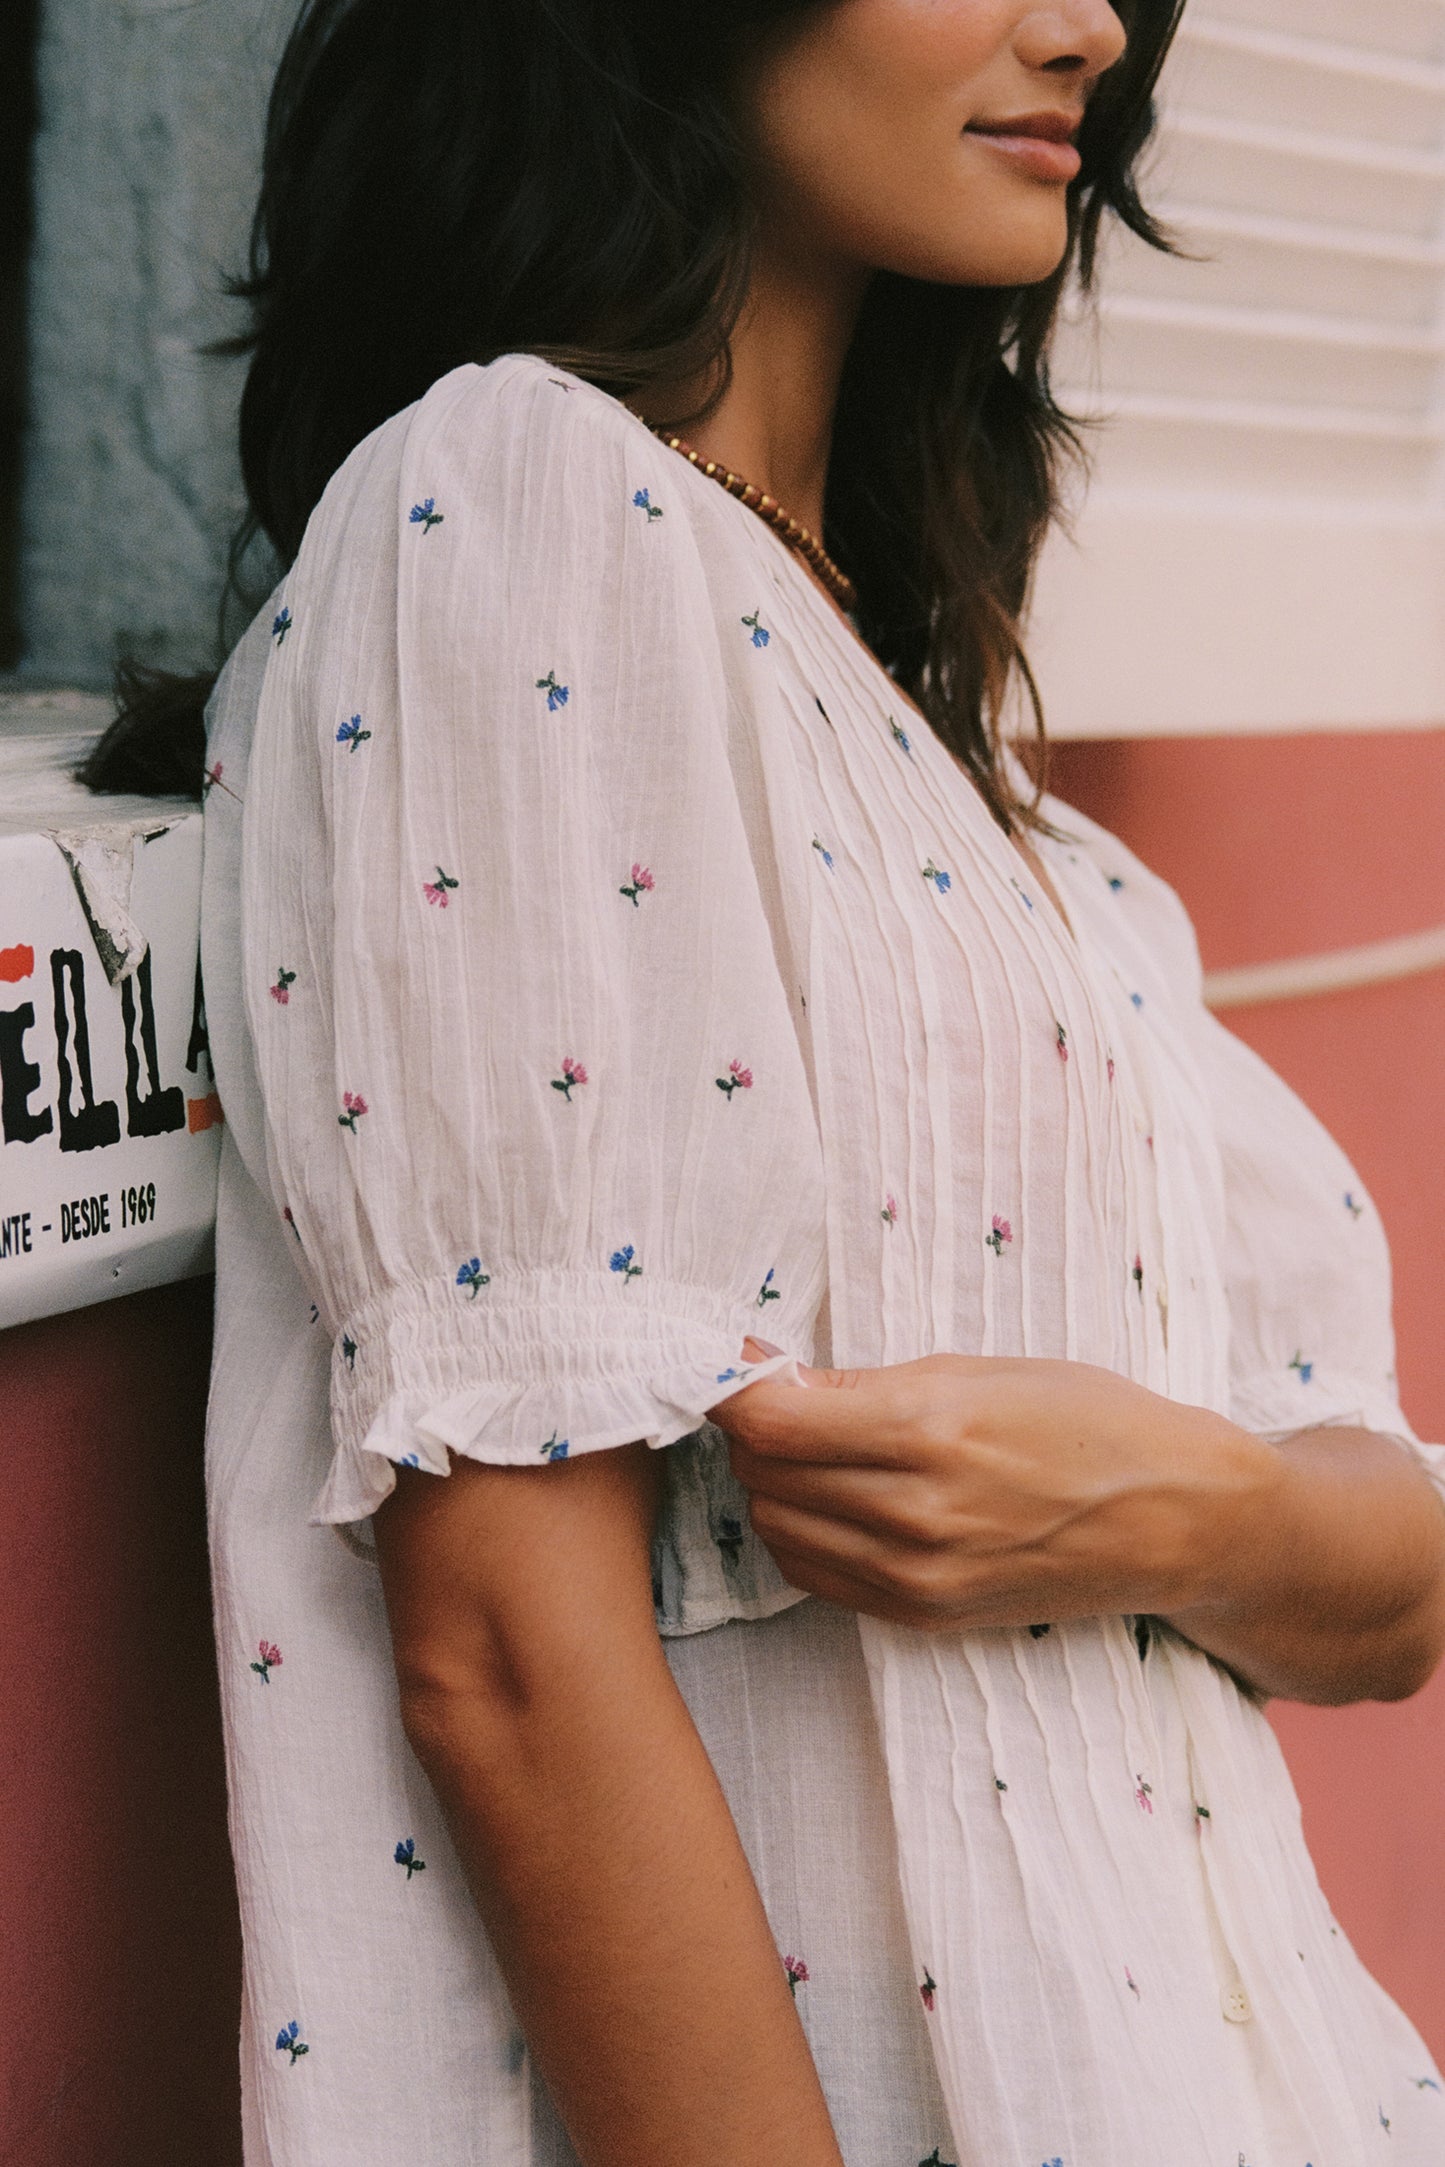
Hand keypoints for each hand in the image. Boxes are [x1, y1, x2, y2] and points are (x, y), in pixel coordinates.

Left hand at [708, 1344, 1280, 1633]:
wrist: (1175, 1519)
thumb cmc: (1087, 1419)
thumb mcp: (977, 1369)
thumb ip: (862, 1383)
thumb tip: (764, 1374)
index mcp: (928, 1431)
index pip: (769, 1421)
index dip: (730, 1387)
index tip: (726, 1362)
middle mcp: (913, 1514)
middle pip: (763, 1475)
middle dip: (755, 1431)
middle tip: (780, 1397)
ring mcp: (916, 1577)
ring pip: (778, 1527)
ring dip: (775, 1484)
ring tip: (816, 1448)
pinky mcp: (922, 1617)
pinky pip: (815, 1574)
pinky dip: (805, 1531)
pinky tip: (839, 1498)